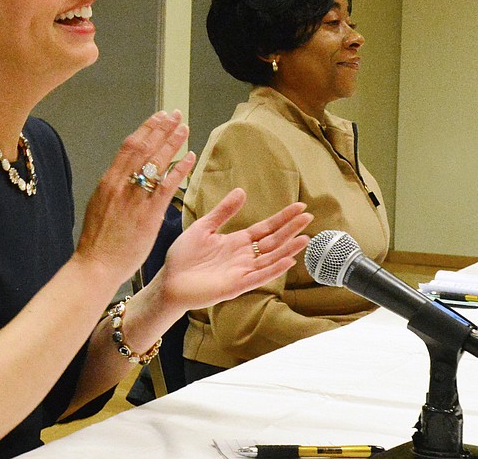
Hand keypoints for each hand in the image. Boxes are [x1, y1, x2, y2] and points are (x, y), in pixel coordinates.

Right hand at [75, 110, 195, 284]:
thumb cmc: (99, 241)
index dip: (146, 128)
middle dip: (162, 128)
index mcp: (108, 181)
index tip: (159, 116)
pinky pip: (167, 186)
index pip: (129, 146)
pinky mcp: (148, 214)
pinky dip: (179, 169)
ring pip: (156, 162)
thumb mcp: (100, 205)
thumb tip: (125, 175)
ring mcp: (135, 199)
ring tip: (185, 128)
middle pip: (145, 148)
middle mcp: (121, 185)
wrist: (97, 264)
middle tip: (176, 115)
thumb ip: (114, 188)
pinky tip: (189, 157)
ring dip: (173, 142)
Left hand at [155, 188, 312, 311]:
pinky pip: (259, 276)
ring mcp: (242, 271)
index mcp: (237, 242)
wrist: (169, 281)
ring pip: (271, 259)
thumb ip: (223, 211)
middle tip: (308, 216)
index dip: (282, 218)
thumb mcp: (204, 227)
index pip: (266, 228)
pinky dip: (274, 269)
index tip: (299, 207)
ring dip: (288, 249)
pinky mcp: (236, 286)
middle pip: (273, 241)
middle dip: (290, 229)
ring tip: (305, 237)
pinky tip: (288, 260)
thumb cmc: (183, 257)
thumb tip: (242, 191)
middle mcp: (244, 257)